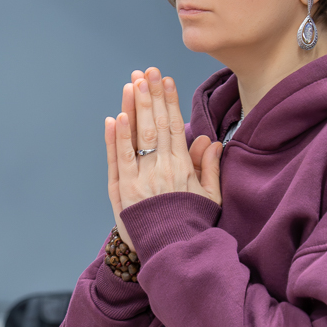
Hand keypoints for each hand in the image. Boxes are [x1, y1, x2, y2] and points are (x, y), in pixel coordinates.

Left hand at [104, 67, 220, 249]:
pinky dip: (115, 139)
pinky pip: (117, 160)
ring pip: (135, 138)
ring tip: (130, 85)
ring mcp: (139, 180)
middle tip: (146, 72)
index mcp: (182, 169)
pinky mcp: (121, 191)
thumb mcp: (209, 197)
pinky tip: (114, 118)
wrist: (170, 254)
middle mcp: (160, 171)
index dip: (169, 102)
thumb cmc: (190, 224)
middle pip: (154, 127)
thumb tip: (211, 141)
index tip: (166, 80)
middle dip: (150, 97)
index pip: (175, 127)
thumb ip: (209, 168)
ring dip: (132, 110)